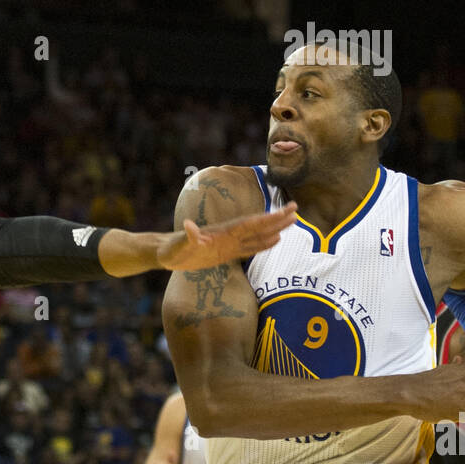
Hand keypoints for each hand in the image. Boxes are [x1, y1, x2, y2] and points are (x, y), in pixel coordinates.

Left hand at [156, 206, 297, 270]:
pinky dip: (263, 244)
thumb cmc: (172, 250)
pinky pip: (249, 247)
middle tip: (297, 210)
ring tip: (292, 222)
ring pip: (257, 235)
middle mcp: (229, 235)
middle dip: (277, 219)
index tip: (284, 211)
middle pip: (258, 225)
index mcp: (223, 232)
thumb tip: (189, 227)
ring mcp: (229, 243)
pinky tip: (274, 241)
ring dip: (274, 229)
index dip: (267, 219)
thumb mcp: (179, 245)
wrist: (167, 253)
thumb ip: (187, 237)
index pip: (250, 224)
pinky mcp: (226, 252)